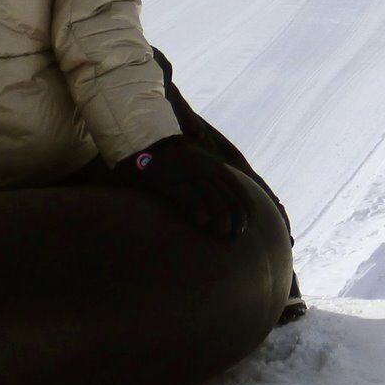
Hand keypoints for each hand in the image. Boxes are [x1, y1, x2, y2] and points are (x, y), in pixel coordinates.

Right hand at [117, 136, 248, 238]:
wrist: (136, 150)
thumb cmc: (166, 165)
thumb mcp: (191, 168)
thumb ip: (207, 183)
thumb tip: (218, 209)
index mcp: (211, 163)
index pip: (235, 185)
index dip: (245, 204)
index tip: (248, 223)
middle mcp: (201, 164)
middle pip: (226, 192)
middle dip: (235, 215)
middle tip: (235, 234)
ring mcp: (184, 171)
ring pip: (211, 194)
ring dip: (220, 215)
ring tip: (222, 231)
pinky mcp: (166, 179)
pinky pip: (187, 194)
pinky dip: (197, 208)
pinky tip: (202, 221)